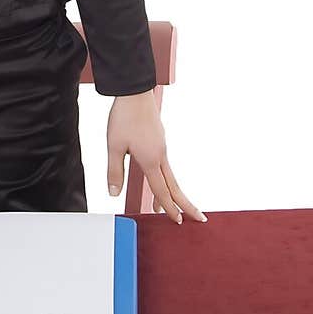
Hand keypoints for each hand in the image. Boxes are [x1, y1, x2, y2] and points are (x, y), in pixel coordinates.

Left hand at [106, 90, 206, 223]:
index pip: (161, 190)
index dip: (169, 208)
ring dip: (173, 192)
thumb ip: (114, 172)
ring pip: (169, 175)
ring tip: (172, 206)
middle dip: (185, 204)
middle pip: (174, 186)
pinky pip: (165, 164)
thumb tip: (113, 194)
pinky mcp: (159, 139)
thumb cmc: (124, 118)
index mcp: (150, 160)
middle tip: (199, 218)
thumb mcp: (114, 146)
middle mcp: (160, 155)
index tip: (178, 221)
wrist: (134, 93)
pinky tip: (159, 179)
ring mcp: (161, 147)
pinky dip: (166, 178)